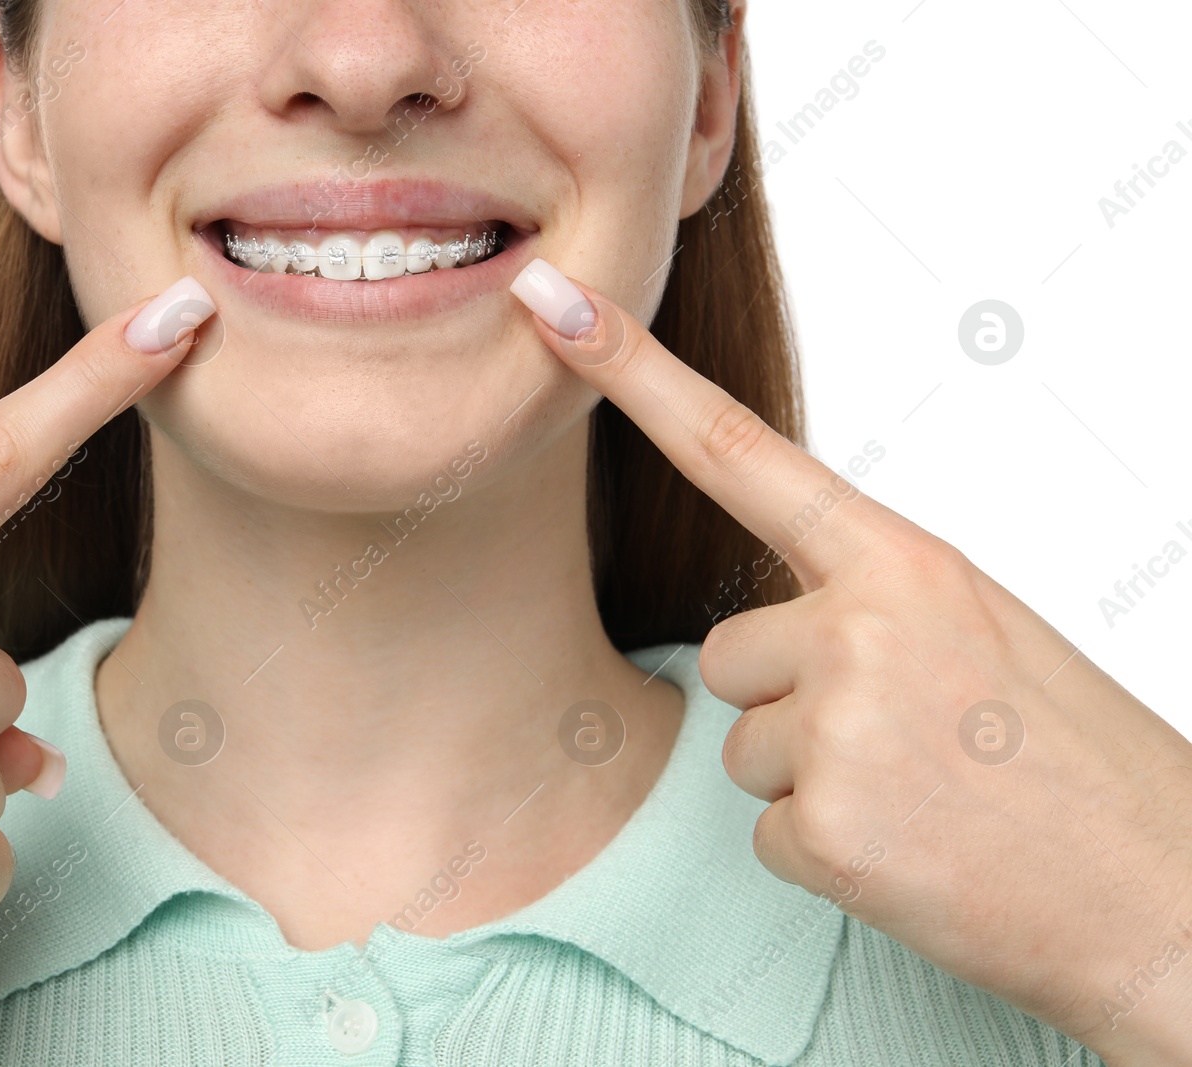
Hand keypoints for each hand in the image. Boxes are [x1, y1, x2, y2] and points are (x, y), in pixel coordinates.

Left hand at [510, 258, 1191, 1065]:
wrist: (1165, 895)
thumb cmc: (1076, 759)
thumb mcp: (981, 631)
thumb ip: (869, 598)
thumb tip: (770, 623)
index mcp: (904, 561)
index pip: (737, 449)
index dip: (635, 375)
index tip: (560, 305)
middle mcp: (860, 626)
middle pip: (726, 653)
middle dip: (787, 702)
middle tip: (905, 741)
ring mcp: (840, 727)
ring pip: (741, 746)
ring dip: (810, 780)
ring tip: (920, 796)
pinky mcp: (828, 827)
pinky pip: (766, 831)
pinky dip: (827, 853)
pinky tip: (912, 853)